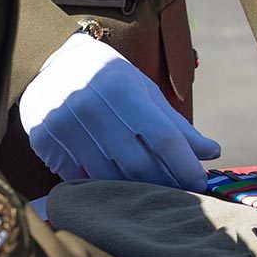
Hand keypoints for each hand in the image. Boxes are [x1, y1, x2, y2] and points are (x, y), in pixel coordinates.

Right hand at [19, 33, 219, 191]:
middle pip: (138, 163)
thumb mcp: (144, 92)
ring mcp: (63, 123)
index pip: (163, 137)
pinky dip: (101, 184)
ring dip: (134, 188)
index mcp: (122, 87)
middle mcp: (90, 104)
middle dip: (164, 182)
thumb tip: (212, 152)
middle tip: (179, 192)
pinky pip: (81, 177)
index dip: (185, 165)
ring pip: (109, 177)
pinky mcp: (43, 140)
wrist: (50, 64)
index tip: (200, 183)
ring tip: (149, 188)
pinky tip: (113, 181)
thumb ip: (177, 125)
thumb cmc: (110, 80)